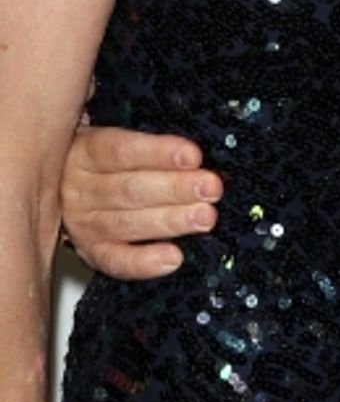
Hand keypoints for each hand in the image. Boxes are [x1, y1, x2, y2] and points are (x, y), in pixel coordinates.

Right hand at [60, 126, 222, 278]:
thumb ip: (150, 145)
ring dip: (170, 222)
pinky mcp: (90, 253)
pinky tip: (174, 257)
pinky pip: (116, 261)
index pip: (121, 150)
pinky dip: (145, 262)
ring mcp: (83, 224)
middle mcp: (79, 189)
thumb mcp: (119, 139)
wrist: (67, 185)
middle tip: (211, 188)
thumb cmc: (109, 159)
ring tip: (204, 217)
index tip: (194, 156)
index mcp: (86, 152)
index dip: (158, 153)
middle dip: (175, 189)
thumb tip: (195, 154)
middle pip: (129, 190)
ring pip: (126, 224)